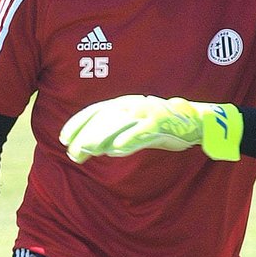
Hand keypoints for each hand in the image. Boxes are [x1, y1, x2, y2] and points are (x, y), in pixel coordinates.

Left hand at [59, 94, 242, 162]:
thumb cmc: (158, 125)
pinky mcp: (159, 124)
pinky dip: (126, 141)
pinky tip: (113, 151)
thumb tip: (90, 148)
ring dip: (100, 139)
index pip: (94, 111)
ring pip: (117, 125)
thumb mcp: (133, 123)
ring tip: (87, 152)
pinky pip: (139, 133)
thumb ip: (114, 131)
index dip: (77, 123)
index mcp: (123, 102)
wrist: (192, 121)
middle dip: (84, 137)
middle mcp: (132, 105)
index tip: (63, 138)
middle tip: (72, 154)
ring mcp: (145, 114)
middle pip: (102, 120)